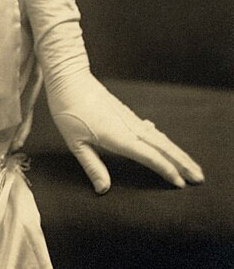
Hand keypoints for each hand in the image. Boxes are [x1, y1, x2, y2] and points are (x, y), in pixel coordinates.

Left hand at [48, 73, 204, 193]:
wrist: (70, 79)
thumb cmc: (68, 111)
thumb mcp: (75, 142)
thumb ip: (92, 166)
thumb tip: (104, 189)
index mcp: (119, 137)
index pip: (150, 156)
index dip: (167, 170)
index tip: (181, 183)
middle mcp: (130, 127)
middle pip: (163, 147)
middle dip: (183, 163)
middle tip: (199, 177)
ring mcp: (130, 119)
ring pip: (161, 138)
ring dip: (178, 152)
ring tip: (192, 165)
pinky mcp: (127, 115)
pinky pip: (152, 131)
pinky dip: (165, 142)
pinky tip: (167, 145)